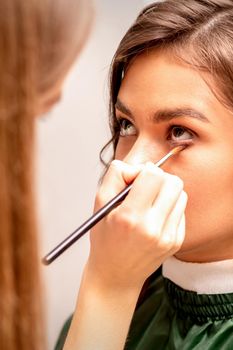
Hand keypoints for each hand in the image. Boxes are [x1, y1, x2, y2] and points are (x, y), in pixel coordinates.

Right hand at [87, 160, 186, 289]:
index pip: (153, 175)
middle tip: (144, 189)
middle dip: (158, 179)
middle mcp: (153, 228)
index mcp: (130, 217)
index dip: (143, 171)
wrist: (115, 275)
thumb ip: (116, 175)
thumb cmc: (105, 238)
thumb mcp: (99, 203)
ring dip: (166, 192)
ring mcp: (168, 237)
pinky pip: (181, 209)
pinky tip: (154, 217)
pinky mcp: (177, 241)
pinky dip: (169, 207)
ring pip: (181, 193)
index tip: (134, 181)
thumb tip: (141, 166)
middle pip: (173, 182)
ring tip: (149, 203)